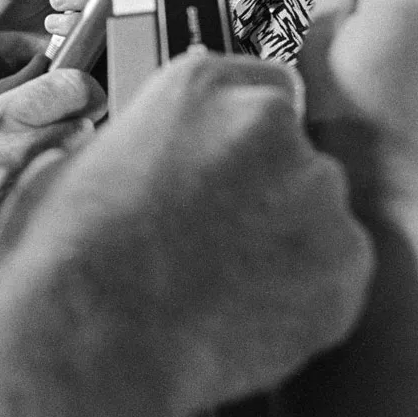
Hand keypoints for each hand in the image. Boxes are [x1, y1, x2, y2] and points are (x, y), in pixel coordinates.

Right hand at [3, 53, 372, 410]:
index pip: (263, 90)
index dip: (246, 143)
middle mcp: (267, 120)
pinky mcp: (344, 258)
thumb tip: (167, 155)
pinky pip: (340, 274)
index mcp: (204, 83)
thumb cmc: (73, 249)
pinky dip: (309, 298)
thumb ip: (158, 137)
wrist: (92, 333)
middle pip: (295, 152)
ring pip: (320, 213)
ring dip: (291, 243)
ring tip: (227, 286)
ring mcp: (313, 187)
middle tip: (223, 241)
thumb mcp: (96, 150)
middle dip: (271, 193)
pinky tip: (249, 315)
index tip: (233, 174)